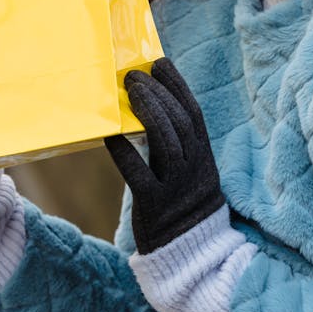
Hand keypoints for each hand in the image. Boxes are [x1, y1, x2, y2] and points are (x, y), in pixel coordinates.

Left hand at [105, 58, 224, 253]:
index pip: (193, 113)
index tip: (159, 62)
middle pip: (179, 122)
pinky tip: (111, 135)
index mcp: (202, 155)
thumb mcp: (191, 169)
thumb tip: (150, 107)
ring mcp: (175, 185)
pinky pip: (139, 174)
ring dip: (147, 112)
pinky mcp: (155, 204)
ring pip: (166, 142)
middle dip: (158, 94)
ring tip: (128, 92)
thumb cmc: (182, 201)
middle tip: (133, 75)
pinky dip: (125, 152)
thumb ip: (177, 143)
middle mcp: (192, 167)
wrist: (191, 249)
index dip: (177, 85)